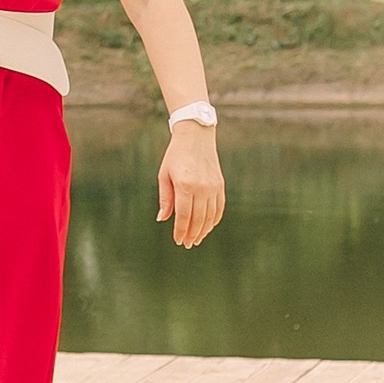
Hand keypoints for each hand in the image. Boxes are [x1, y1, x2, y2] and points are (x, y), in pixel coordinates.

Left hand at [157, 122, 224, 247]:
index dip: (181, 230)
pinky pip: (219, 208)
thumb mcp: (164, 175)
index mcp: (185, 185)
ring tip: (196, 239)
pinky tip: (207, 226)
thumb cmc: (175, 156)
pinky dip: (214, 220)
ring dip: (204, 230)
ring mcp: (214, 187)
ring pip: (210, 216)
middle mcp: (202, 188)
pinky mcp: (220, 186)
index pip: (184, 216)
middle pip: (198, 219)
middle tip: (187, 244)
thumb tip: (162, 219)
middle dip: (192, 234)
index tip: (178, 241)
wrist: (196, 138)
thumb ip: (165, 198)